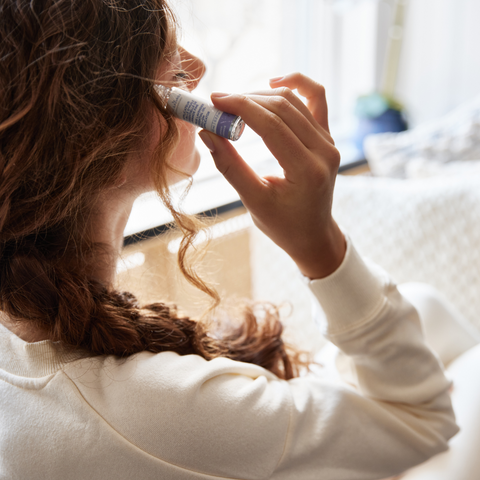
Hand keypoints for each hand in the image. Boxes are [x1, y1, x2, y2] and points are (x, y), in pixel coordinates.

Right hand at [198, 73, 345, 278]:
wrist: (313, 235)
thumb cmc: (283, 225)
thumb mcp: (253, 201)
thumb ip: (230, 165)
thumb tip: (207, 132)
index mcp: (307, 170)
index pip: (272, 125)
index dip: (240, 107)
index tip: (214, 101)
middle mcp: (324, 151)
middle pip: (283, 108)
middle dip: (247, 100)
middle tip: (219, 105)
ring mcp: (329, 142)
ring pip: (295, 100)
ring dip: (262, 95)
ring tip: (236, 104)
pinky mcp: (327, 137)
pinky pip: (315, 99)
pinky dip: (296, 85)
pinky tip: (273, 84)